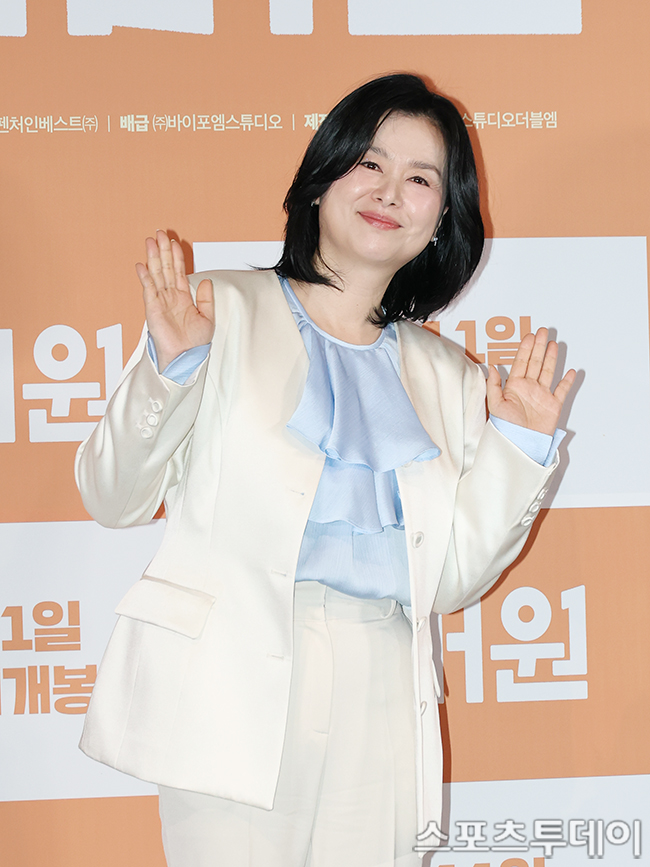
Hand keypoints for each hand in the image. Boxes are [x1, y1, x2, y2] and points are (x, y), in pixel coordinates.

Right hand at [135, 230, 214, 370]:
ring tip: (150, 241)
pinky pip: (148, 289)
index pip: (179, 271)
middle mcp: (170, 296)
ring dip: (153, 258)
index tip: (174, 242)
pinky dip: (145, 277)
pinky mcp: (153, 309)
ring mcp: (160, 301)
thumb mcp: (207, 318)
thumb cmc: (195, 343)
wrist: (186, 358)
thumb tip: (206, 280)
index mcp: (183, 297)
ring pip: (157, 274)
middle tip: (159, 233)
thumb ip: (206, 299)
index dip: (177, 256)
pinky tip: (142, 265)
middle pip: (166, 268)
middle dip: (163, 250)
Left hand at [487, 328, 575, 434]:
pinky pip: (562, 391)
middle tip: (543, 332)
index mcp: (515, 387)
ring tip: (553, 344)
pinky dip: (567, 382)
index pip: (521, 363)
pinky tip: (570, 371)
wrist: (520, 444)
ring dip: (551, 358)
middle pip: (535, 363)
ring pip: (548, 372)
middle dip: (539, 347)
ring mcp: (542, 396)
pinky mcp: (553, 406)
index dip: (525, 349)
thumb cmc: (505, 428)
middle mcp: (529, 389)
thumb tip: (492, 367)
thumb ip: (494, 385)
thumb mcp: (495, 405)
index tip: (530, 336)